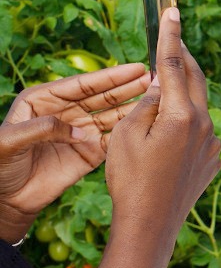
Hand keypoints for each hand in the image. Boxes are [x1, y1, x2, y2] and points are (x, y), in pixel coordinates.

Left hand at [0, 63, 151, 242]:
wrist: (6, 199)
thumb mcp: (11, 140)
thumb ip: (43, 128)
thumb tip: (80, 129)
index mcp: (44, 100)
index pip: (82, 85)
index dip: (109, 76)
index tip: (135, 68)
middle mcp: (66, 113)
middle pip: (103, 96)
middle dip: (128, 87)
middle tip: (155, 78)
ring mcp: (80, 133)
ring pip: (112, 116)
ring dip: (134, 107)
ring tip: (159, 97)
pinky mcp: (90, 153)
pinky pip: (114, 140)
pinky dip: (131, 133)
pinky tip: (149, 124)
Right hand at [104, 9, 220, 250]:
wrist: (150, 223)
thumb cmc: (131, 179)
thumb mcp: (127, 134)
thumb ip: (148, 103)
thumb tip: (163, 84)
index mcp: (182, 115)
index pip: (175, 65)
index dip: (171, 36)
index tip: (173, 11)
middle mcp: (205, 126)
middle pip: (196, 81)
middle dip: (184, 59)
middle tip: (173, 40)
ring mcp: (213, 144)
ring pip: (198, 108)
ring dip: (184, 95)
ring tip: (162, 92)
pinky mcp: (214, 160)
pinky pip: (200, 131)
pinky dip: (186, 122)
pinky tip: (168, 133)